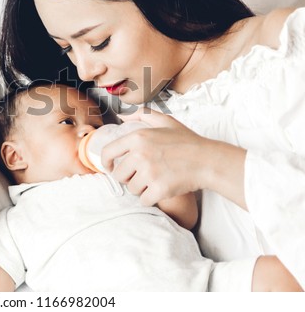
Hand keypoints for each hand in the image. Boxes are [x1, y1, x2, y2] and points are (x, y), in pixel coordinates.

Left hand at [100, 107, 226, 205]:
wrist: (208, 161)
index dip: (106, 163)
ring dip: (141, 188)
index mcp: (138, 137)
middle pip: (119, 175)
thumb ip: (142, 115)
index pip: (108, 152)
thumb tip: (121, 116)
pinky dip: (151, 198)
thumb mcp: (166, 122)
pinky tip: (161, 190)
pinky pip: (144, 200)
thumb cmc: (187, 142)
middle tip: (143, 175)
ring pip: (131, 189)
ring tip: (156, 180)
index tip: (110, 168)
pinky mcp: (159, 189)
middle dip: (128, 177)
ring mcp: (149, 173)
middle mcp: (140, 155)